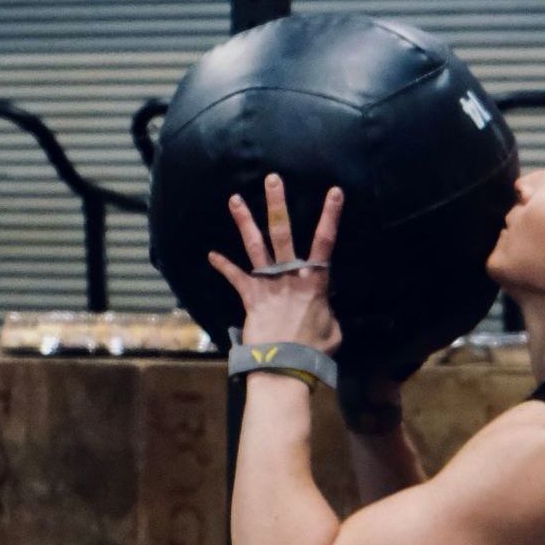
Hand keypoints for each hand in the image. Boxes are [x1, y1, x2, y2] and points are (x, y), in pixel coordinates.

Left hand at [206, 173, 343, 353]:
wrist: (285, 365)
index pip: (325, 242)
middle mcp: (289, 275)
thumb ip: (328, 313)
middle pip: (283, 232)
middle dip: (278, 204)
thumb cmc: (314, 351)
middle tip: (272, 179)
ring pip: (255, 246)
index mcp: (315, 281)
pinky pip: (235, 278)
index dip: (330, 216)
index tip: (334, 192)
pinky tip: (211, 255)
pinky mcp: (250, 298)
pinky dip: (223, 266)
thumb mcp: (333, 330)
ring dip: (245, 222)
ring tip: (234, 200)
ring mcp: (267, 284)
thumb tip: (325, 311)